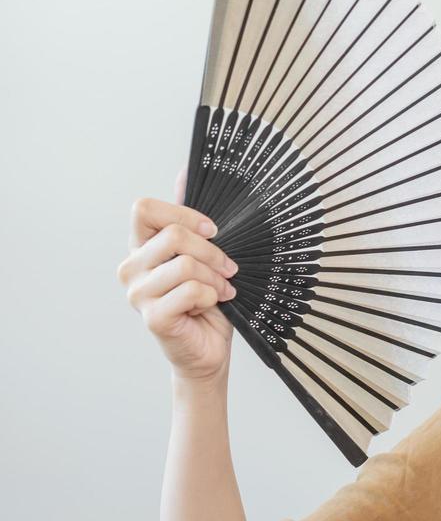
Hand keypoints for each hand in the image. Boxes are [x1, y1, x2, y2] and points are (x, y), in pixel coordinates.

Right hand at [117, 164, 238, 383]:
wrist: (209, 350)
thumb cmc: (207, 302)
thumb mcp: (203, 253)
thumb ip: (190, 217)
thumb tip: (186, 170)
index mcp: (140, 248)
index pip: (143, 208)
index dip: (183, 214)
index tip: (213, 230)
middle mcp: (131, 268)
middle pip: (173, 235)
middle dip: (213, 251)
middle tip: (228, 268)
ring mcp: (138, 293)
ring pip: (186, 264)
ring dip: (216, 277)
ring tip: (222, 291)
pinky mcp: (153, 316)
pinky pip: (192, 289)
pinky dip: (212, 295)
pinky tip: (212, 305)